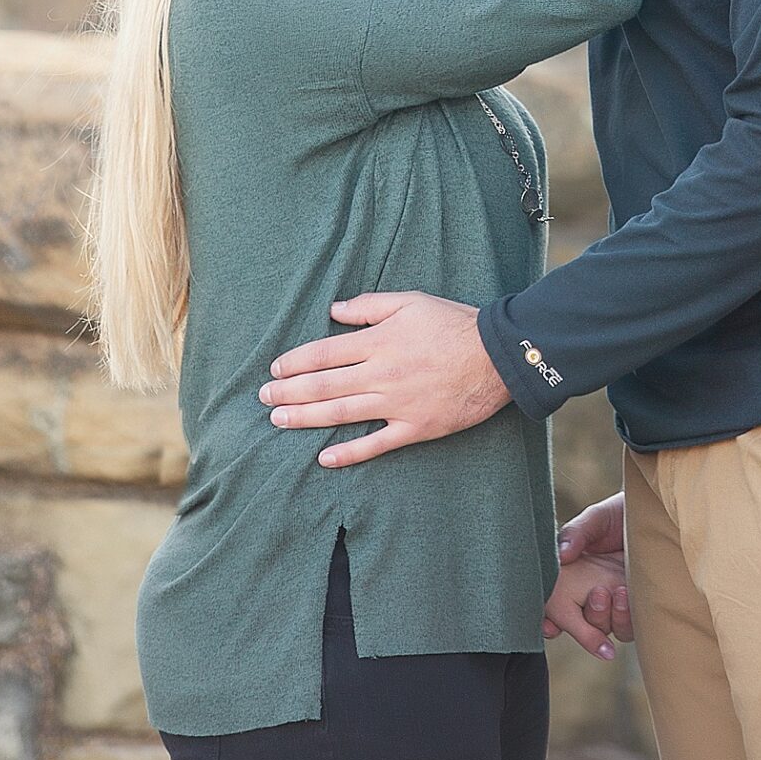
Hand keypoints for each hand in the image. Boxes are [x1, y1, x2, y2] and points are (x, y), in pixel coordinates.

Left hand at [257, 291, 509, 466]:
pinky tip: (325, 458)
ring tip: (278, 420)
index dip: (296, 362)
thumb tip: (335, 310)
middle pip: (325, 385)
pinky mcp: (414, 427)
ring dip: (306, 418)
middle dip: (290, 391)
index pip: (326, 352)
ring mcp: (397, 403)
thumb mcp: (411, 301)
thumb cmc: (453, 323)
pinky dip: (350, 453)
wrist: (497, 356)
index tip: (276, 369)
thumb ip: (370, 306)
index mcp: (380, 341)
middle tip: (264, 398)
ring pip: (341, 413)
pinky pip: (376, 444)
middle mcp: (382, 373)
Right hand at [541, 493, 631, 653]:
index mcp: (575, 578)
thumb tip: (561, 554)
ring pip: (607, 629)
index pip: (558, 608)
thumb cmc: (620, 514)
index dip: (551, 622)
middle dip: (589, 617)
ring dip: (610, 618)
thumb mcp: (594, 519)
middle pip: (583, 624)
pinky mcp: (639, 606)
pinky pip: (630, 627)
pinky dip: (626, 618)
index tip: (550, 625)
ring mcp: (617, 602)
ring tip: (620, 591)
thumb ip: (576, 533)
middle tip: (599, 593)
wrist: (653, 510)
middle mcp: (594, 594)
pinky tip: (628, 595)